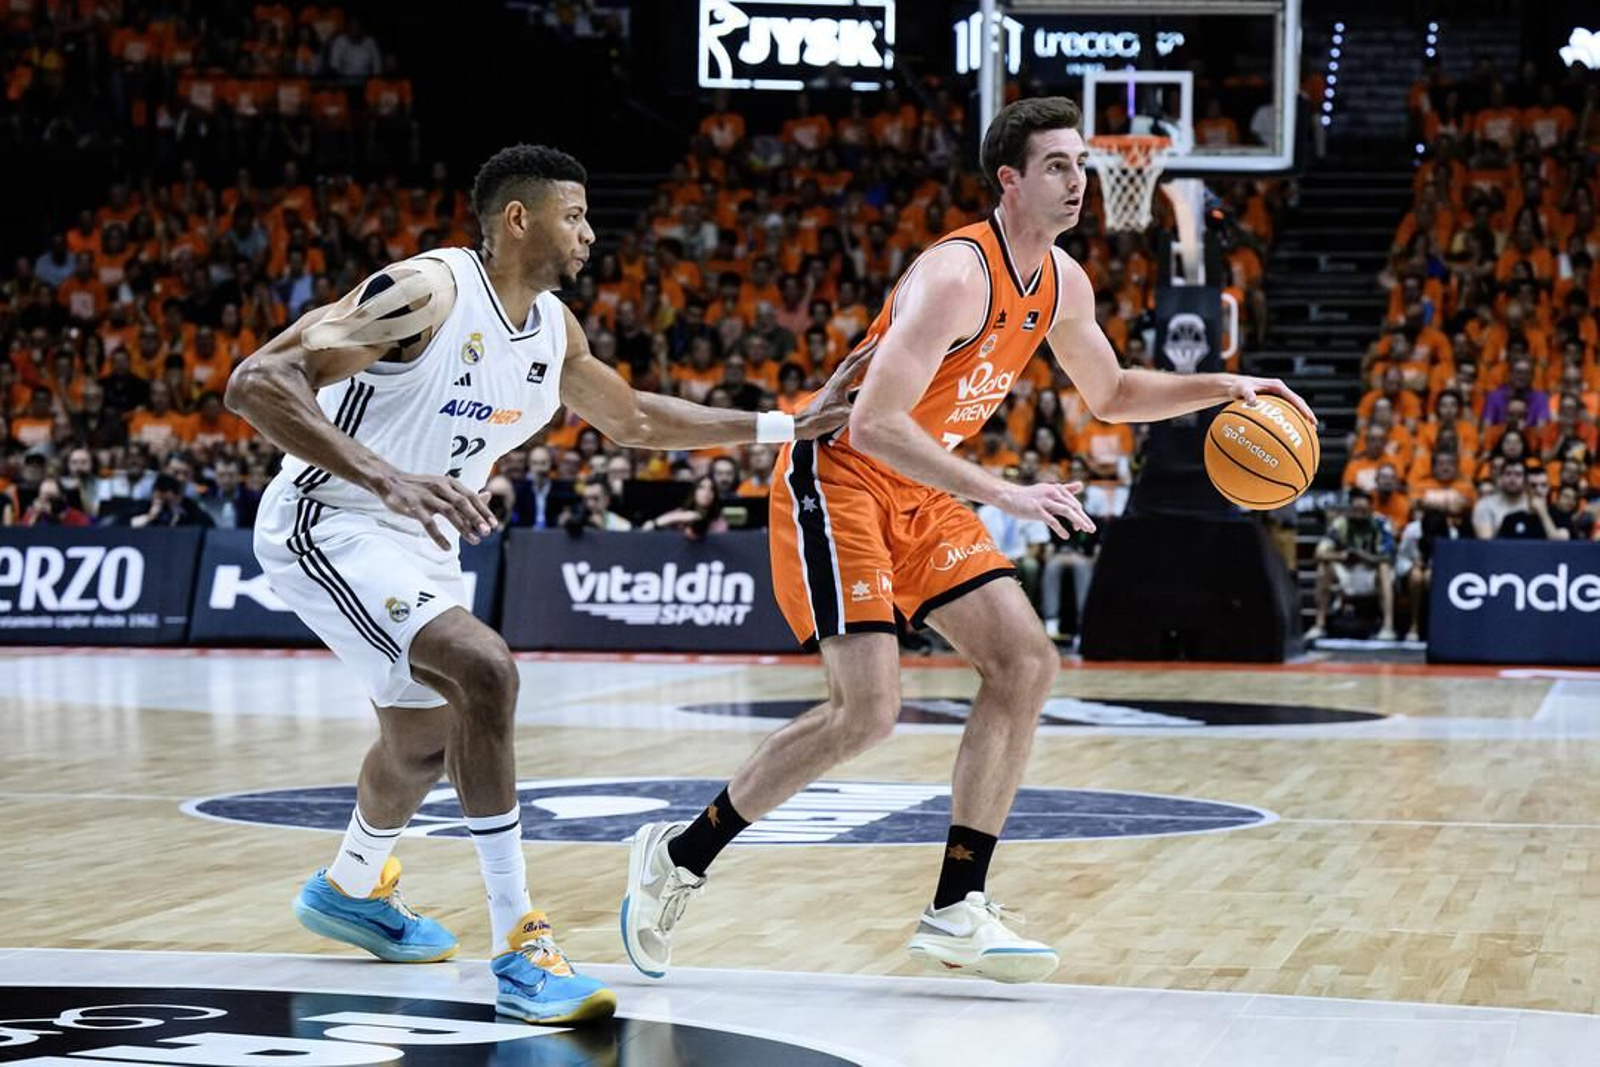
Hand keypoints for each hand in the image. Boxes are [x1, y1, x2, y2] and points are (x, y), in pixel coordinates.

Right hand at [374, 471, 494, 549]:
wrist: (390, 482)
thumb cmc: (421, 487)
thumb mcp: (444, 486)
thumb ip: (464, 494)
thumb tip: (488, 495)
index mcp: (449, 482)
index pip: (471, 496)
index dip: (484, 510)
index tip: (495, 525)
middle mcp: (440, 487)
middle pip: (462, 502)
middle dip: (477, 518)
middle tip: (487, 532)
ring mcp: (426, 496)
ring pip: (448, 512)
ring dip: (463, 527)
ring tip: (474, 540)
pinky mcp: (413, 506)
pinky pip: (428, 523)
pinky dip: (439, 536)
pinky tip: (447, 547)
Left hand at [795, 344, 874, 438]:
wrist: (805, 423)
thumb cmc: (822, 420)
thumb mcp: (842, 416)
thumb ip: (858, 409)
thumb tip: (873, 405)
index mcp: (840, 384)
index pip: (858, 365)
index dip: (870, 354)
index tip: (880, 344)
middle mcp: (836, 379)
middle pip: (852, 358)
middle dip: (865, 348)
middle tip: (877, 337)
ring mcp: (833, 382)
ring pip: (847, 362)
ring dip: (858, 353)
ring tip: (868, 346)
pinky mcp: (832, 387)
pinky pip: (844, 369)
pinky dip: (853, 363)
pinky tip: (856, 364)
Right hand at [997, 481, 1095, 539]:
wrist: (1009, 496)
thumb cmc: (1030, 496)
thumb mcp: (1048, 490)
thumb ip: (1066, 489)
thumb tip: (1081, 485)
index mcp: (1057, 489)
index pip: (1074, 503)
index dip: (1081, 514)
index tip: (1084, 525)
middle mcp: (1052, 493)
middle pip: (1073, 506)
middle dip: (1084, 518)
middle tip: (1092, 529)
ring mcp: (1044, 501)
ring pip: (1066, 511)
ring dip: (1077, 521)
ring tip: (1083, 530)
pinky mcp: (1036, 510)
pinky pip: (1052, 520)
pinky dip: (1060, 529)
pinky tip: (1066, 536)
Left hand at [1225, 375, 1317, 425]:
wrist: (1234, 386)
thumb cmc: (1238, 387)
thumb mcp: (1242, 389)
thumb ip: (1248, 394)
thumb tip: (1253, 402)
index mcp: (1277, 386)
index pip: (1294, 398)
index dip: (1303, 408)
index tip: (1309, 418)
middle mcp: (1280, 391)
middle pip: (1298, 403)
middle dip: (1307, 414)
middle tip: (1314, 426)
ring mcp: (1278, 397)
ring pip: (1293, 409)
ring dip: (1301, 419)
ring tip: (1309, 431)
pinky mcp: (1274, 403)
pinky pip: (1284, 413)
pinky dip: (1289, 421)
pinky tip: (1290, 433)